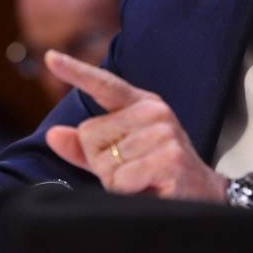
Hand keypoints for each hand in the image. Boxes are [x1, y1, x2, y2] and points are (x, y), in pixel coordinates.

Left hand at [43, 50, 227, 202]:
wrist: (203, 195)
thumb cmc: (157, 173)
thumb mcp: (119, 157)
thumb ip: (85, 147)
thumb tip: (54, 135)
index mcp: (141, 104)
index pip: (104, 84)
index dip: (75, 71)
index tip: (49, 57)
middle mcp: (153, 112)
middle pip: (90, 135)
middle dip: (102, 163)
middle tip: (133, 171)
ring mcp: (164, 134)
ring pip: (105, 162)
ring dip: (118, 182)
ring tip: (145, 181)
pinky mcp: (169, 158)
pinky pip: (122, 180)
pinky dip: (129, 192)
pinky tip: (151, 189)